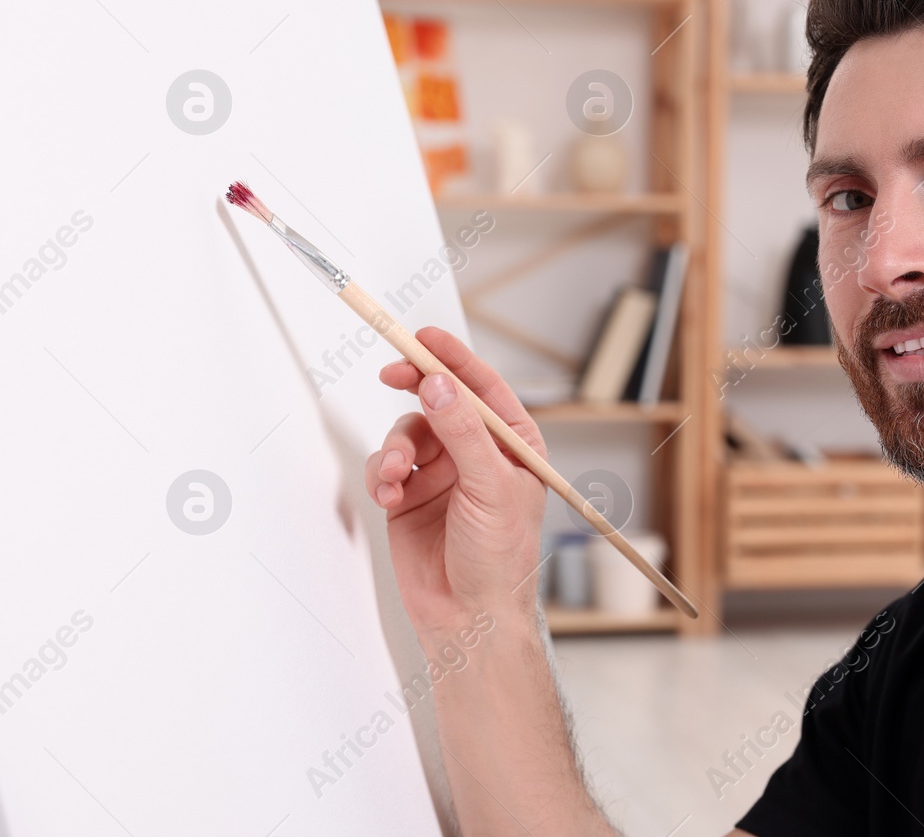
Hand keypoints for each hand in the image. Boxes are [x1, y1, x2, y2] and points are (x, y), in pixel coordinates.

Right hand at [363, 327, 546, 635]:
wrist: (469, 617)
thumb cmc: (500, 559)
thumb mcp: (489, 486)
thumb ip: (461, 432)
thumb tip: (438, 384)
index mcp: (512, 444)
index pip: (481, 386)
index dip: (452, 358)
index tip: (422, 337)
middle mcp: (477, 452)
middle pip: (439, 399)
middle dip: (414, 385)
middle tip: (392, 372)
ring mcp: (442, 473)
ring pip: (407, 432)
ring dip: (395, 448)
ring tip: (396, 476)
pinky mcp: (410, 495)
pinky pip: (386, 465)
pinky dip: (381, 473)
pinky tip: (388, 494)